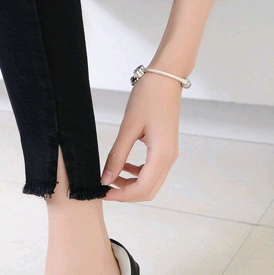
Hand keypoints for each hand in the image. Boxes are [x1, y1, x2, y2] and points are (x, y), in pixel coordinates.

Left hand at [100, 71, 181, 201]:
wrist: (166, 78)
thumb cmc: (148, 97)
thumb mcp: (128, 127)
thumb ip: (117, 156)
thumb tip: (106, 178)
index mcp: (161, 154)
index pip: (142, 188)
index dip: (121, 195)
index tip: (104, 193)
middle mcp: (169, 158)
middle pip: (148, 191)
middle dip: (126, 194)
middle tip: (106, 188)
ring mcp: (169, 154)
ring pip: (151, 182)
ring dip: (131, 184)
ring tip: (111, 176)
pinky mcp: (166, 148)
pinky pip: (152, 170)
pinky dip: (137, 174)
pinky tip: (123, 166)